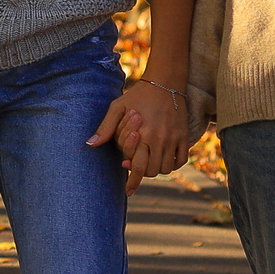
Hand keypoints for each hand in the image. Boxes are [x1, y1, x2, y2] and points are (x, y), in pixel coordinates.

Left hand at [88, 79, 186, 194]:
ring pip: (166, 169)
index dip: (132, 181)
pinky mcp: (184, 136)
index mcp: (143, 134)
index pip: (138, 168)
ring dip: (156, 169)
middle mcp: (159, 139)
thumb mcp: (117, 108)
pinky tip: (163, 159)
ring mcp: (173, 139)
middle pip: (152, 171)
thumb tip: (90, 145)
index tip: (128, 190)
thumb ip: (106, 128)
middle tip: (136, 170)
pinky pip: (181, 160)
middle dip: (142, 174)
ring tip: (148, 162)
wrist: (165, 83)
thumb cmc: (137, 96)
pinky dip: (172, 164)